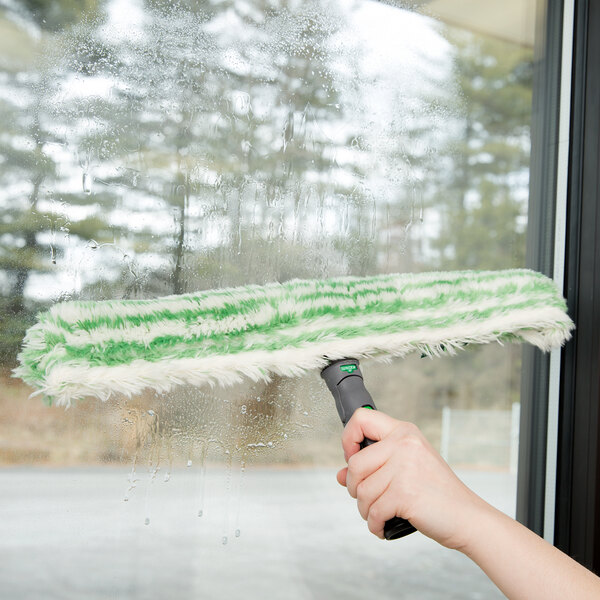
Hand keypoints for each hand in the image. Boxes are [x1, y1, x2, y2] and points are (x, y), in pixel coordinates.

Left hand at [337, 408, 486, 549]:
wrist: (468, 517)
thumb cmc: (438, 493)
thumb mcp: (407, 468)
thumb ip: (374, 467)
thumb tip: (340, 475)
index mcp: (405, 432)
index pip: (362, 418)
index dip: (349, 438)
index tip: (352, 456)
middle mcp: (404, 444)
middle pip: (354, 463)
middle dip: (354, 486)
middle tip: (368, 497)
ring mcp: (404, 467)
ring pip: (361, 491)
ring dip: (366, 509)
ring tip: (379, 514)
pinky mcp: (404, 493)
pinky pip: (373, 511)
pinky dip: (375, 524)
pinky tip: (383, 526)